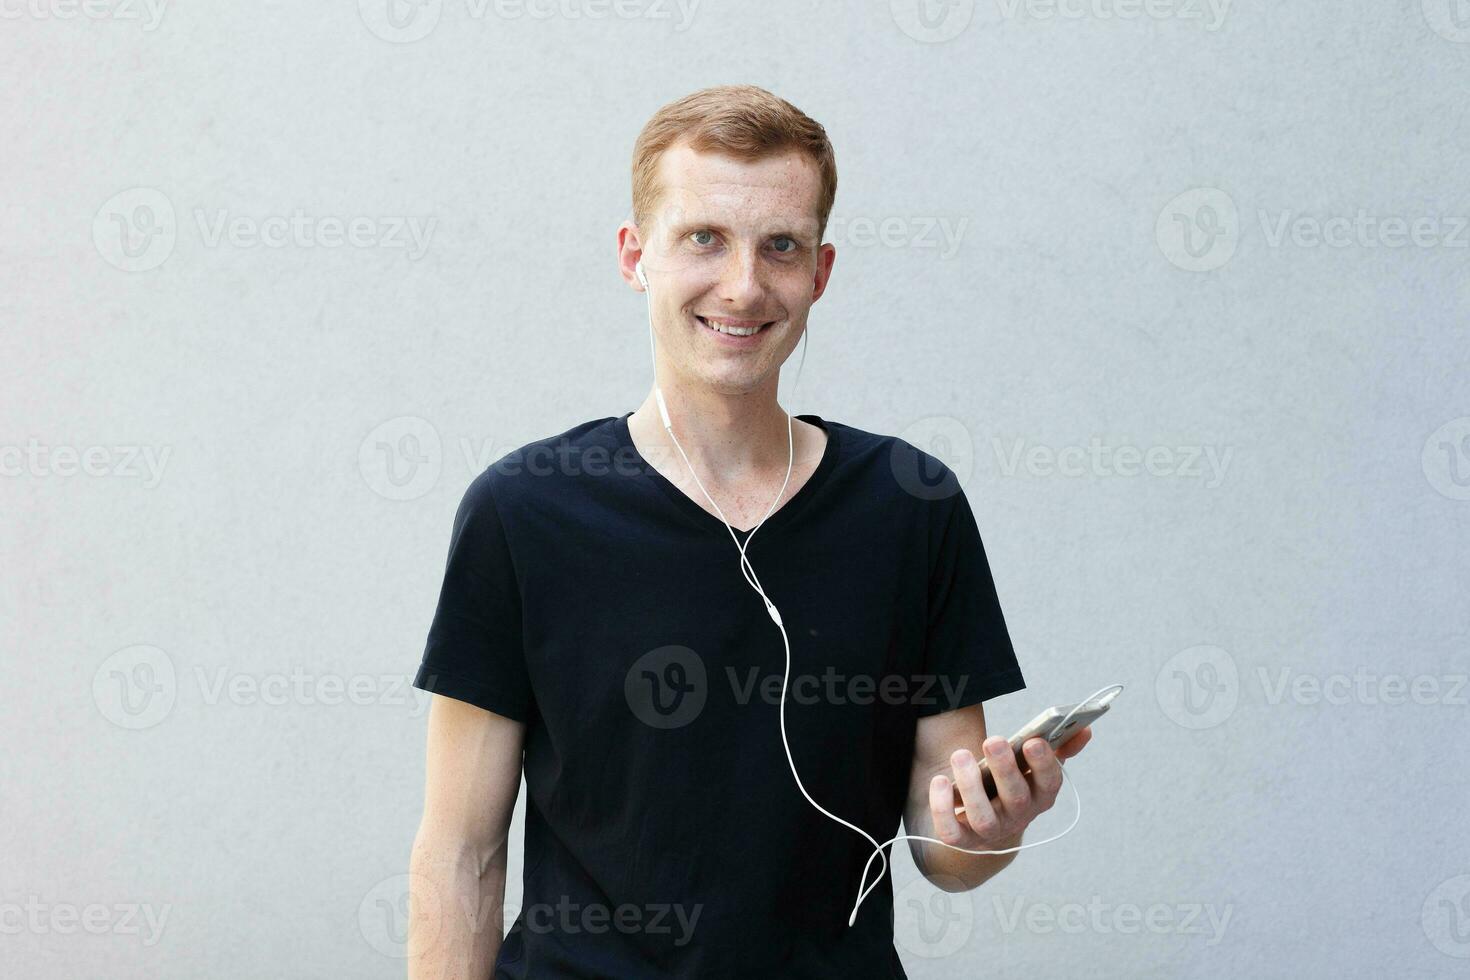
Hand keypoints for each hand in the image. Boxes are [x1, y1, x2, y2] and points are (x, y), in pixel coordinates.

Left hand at [928, 727, 1091, 849]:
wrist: (986, 822)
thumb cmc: (1012, 783)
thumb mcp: (1034, 766)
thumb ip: (1060, 746)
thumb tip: (1084, 730)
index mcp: (1039, 796)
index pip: (1050, 784)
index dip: (1044, 765)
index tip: (1033, 741)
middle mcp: (1018, 817)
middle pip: (1016, 799)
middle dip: (1005, 769)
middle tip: (992, 740)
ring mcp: (990, 832)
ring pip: (983, 817)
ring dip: (971, 785)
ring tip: (961, 754)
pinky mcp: (963, 840)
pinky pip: (952, 832)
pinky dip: (943, 808)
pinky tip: (939, 780)